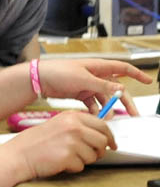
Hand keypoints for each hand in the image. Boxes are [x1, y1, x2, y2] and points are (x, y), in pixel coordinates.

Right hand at [3, 110, 114, 179]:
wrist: (19, 154)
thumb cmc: (36, 142)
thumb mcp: (59, 125)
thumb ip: (79, 127)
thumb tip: (101, 136)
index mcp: (72, 117)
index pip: (102, 125)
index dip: (109, 137)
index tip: (111, 144)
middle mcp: (74, 127)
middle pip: (102, 141)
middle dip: (99, 151)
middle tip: (93, 155)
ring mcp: (72, 142)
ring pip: (94, 156)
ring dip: (83, 160)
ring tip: (67, 157)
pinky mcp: (68, 157)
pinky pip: (81, 166)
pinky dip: (72, 167)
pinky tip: (60, 162)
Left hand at [36, 59, 152, 114]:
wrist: (39, 79)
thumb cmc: (59, 72)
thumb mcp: (83, 78)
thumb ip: (103, 85)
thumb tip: (121, 89)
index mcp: (98, 67)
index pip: (122, 69)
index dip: (136, 74)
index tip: (147, 80)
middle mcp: (95, 75)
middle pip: (116, 89)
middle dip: (125, 101)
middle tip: (133, 114)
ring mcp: (88, 85)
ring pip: (104, 99)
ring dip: (108, 109)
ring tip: (108, 119)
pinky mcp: (80, 94)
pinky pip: (93, 104)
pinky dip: (95, 111)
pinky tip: (96, 118)